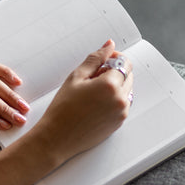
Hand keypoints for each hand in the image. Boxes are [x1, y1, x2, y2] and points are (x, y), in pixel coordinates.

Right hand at [30, 39, 133, 164]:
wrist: (57, 138)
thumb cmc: (62, 109)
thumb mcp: (76, 77)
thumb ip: (95, 59)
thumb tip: (109, 46)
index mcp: (110, 86)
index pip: (124, 62)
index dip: (113, 58)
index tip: (103, 60)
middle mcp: (120, 99)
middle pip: (128, 75)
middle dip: (114, 72)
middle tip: (92, 78)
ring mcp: (121, 113)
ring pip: (126, 89)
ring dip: (115, 86)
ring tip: (92, 92)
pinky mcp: (119, 122)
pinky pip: (123, 103)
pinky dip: (113, 99)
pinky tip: (95, 104)